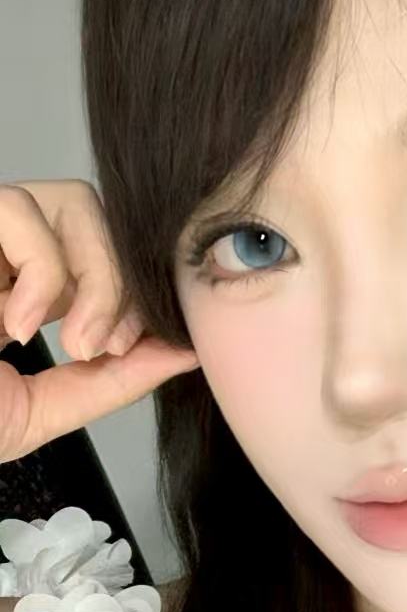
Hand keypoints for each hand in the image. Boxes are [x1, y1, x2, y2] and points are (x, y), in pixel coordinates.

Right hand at [0, 179, 200, 463]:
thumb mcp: (38, 411)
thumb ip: (110, 381)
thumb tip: (184, 353)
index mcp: (21, 289)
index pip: (106, 253)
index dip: (134, 292)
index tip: (130, 346)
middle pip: (100, 219)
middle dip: (120, 284)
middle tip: (101, 346)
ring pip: (70, 201)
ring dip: (89, 279)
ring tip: (64, 340)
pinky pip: (16, 207)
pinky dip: (41, 269)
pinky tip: (17, 322)